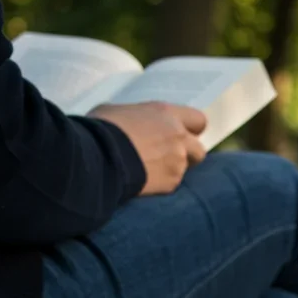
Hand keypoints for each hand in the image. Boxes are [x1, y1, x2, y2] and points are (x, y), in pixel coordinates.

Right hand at [89, 102, 206, 195]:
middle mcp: (178, 136)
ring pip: (185, 170)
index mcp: (166, 114)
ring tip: (148, 172)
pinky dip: (160, 185)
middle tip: (168, 158)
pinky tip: (142, 182)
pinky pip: (171, 185)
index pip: (197, 120)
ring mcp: (177, 161)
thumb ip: (136, 118)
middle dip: (188, 155)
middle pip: (199, 150)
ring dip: (171, 171)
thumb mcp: (116, 111)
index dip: (191, 130)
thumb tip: (132, 123)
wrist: (98, 157)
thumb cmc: (100, 129)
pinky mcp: (171, 183)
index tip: (182, 135)